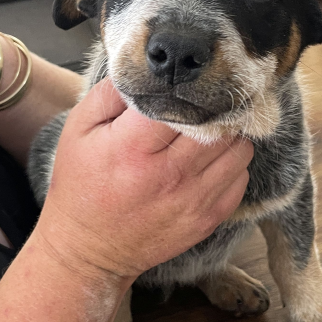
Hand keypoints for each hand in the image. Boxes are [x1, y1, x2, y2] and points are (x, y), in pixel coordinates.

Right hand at [35, 78, 253, 279]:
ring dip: (228, 135)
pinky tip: (209, 162)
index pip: (181, 102)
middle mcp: (170, 174)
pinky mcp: (208, 219)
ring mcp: (193, 199)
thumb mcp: (79, 130)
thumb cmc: (81, 185)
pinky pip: (241, 178)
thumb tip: (147, 72)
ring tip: (208, 133)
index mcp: (134, 147)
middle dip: (213, 109)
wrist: (88, 250)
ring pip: (239, 149)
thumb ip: (110, 94)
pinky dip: (232, 164)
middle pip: (218, 124)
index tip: (182, 88)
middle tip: (202, 105)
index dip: (185, 89)